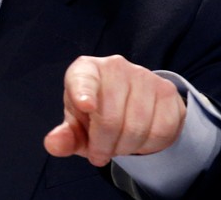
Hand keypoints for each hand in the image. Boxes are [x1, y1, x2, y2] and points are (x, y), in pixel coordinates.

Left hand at [44, 55, 185, 166]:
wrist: (131, 103)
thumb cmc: (95, 114)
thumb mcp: (78, 125)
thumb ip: (65, 136)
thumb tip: (53, 144)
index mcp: (85, 69)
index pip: (84, 80)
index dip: (84, 93)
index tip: (86, 105)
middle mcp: (115, 66)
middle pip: (110, 120)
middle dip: (104, 147)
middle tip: (100, 153)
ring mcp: (144, 76)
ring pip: (137, 129)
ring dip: (126, 148)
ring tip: (118, 144)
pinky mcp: (167, 91)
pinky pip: (161, 131)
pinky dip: (148, 146)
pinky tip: (139, 139)